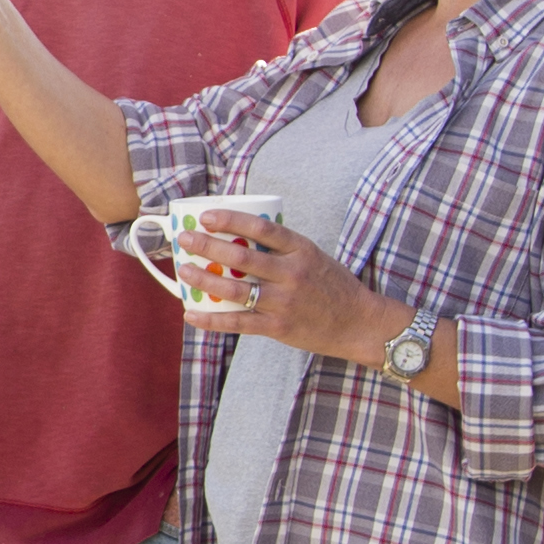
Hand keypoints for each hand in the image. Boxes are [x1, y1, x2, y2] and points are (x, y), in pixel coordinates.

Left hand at [179, 220, 397, 364]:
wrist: (359, 323)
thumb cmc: (333, 286)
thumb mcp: (313, 257)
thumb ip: (282, 248)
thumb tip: (240, 236)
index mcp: (302, 250)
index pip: (262, 229)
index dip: (232, 220)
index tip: (207, 215)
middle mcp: (292, 274)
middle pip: (242, 258)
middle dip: (209, 246)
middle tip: (186, 238)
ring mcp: (284, 302)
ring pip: (235, 290)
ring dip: (205, 279)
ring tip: (184, 271)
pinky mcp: (278, 328)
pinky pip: (239, 323)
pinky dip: (212, 319)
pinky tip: (192, 313)